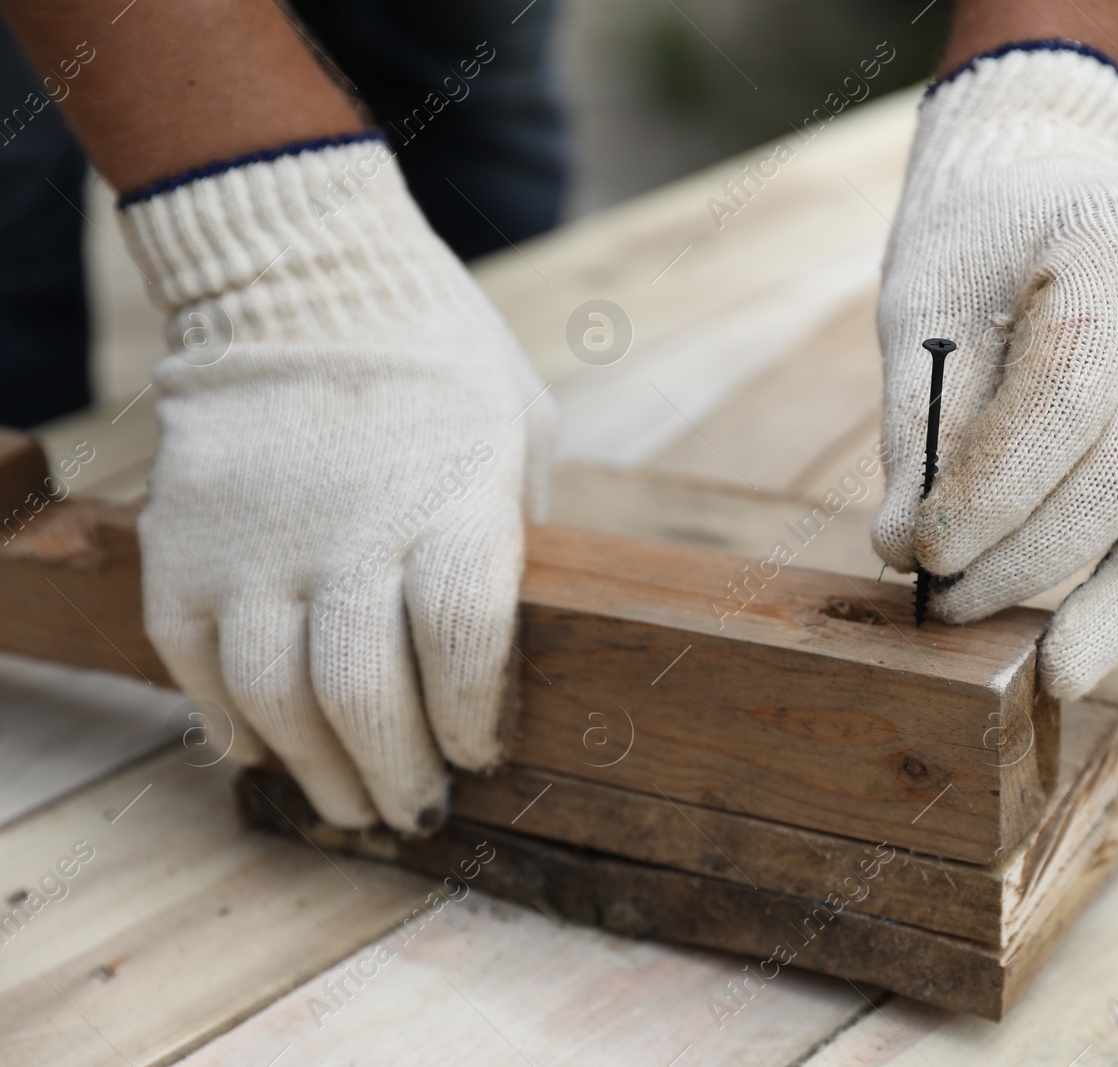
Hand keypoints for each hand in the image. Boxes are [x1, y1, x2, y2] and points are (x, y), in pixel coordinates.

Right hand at [124, 137, 555, 830]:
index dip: (471, 720)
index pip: (464, 649)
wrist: (307, 276)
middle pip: (368, 696)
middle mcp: (354, 533)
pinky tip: (269, 751)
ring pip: (278, 700)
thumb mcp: (518, 434)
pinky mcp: (185, 545)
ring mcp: (258, 543)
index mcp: (455, 503)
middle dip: (399, 776)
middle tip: (418, 813)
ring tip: (351, 805)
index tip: (481, 753)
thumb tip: (502, 641)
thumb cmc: (439, 360)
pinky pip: (198, 665)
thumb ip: (509, 538)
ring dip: (319, 771)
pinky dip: (233, 725)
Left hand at [872, 45, 1117, 712]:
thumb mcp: (927, 304)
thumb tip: (904, 556)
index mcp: (1117, 249)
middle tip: (954, 608)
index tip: (923, 550)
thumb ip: (923, 424)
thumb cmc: (977, 248)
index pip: (1069, 389)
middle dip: (1036, 555)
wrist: (1052, 192)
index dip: (995, 485)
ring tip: (1058, 677)